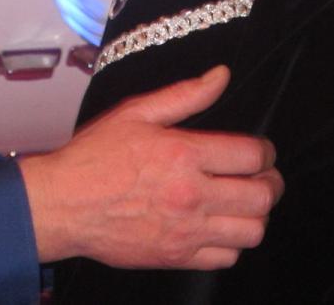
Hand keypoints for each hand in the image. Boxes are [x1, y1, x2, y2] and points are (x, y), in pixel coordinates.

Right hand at [19, 65, 282, 268]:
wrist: (62, 205)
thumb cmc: (94, 157)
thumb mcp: (137, 113)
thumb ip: (185, 94)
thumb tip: (221, 76)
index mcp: (184, 154)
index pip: (252, 155)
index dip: (266, 151)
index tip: (261, 151)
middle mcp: (190, 195)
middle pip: (261, 196)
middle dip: (271, 184)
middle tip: (264, 178)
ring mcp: (185, 231)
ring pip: (251, 231)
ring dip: (256, 215)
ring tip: (245, 203)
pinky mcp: (176, 257)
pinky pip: (226, 258)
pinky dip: (233, 244)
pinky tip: (221, 227)